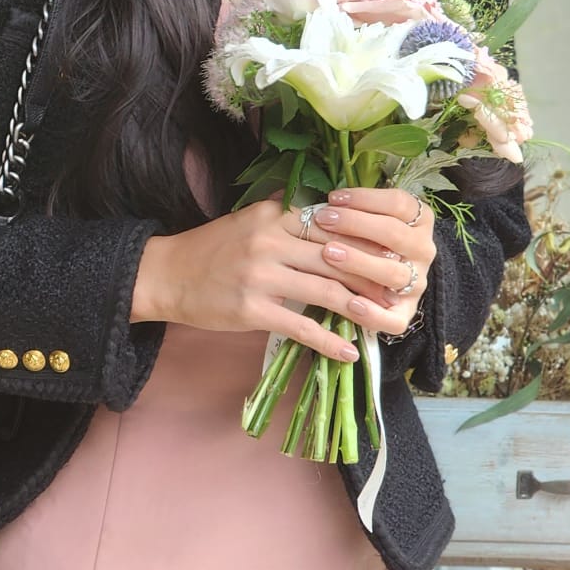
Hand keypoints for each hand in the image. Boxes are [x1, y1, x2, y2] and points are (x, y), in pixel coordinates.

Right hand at [132, 191, 427, 359]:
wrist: (166, 275)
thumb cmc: (211, 249)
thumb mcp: (249, 221)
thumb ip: (286, 218)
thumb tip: (331, 219)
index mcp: (274, 216)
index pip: (334, 226)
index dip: (368, 242)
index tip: (395, 256)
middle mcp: (271, 242)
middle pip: (338, 258)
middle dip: (375, 276)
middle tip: (402, 291)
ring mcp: (261, 276)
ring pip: (327, 292)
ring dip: (361, 309)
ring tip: (385, 321)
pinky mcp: (252, 309)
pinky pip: (301, 327)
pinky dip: (329, 342)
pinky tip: (349, 352)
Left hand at [311, 186, 434, 338]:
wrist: (381, 285)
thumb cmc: (363, 241)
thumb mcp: (364, 220)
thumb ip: (352, 209)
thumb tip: (319, 197)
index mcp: (419, 222)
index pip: (399, 204)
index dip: (365, 198)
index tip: (333, 197)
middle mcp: (423, 251)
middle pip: (395, 234)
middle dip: (356, 224)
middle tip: (323, 219)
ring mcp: (416, 283)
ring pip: (393, 273)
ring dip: (359, 262)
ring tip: (328, 253)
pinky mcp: (405, 314)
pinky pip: (394, 319)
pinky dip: (373, 312)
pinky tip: (350, 303)